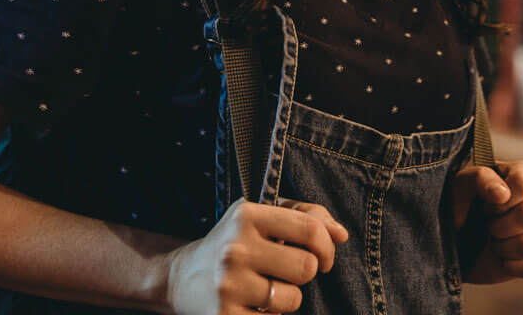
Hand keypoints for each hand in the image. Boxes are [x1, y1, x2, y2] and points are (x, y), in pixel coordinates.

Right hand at [167, 198, 348, 314]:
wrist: (180, 278)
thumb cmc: (233, 243)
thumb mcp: (261, 217)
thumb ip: (305, 216)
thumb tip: (342, 234)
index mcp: (247, 216)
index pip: (310, 228)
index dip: (327, 246)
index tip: (324, 256)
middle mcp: (235, 249)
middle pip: (307, 267)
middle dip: (305, 273)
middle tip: (289, 273)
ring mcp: (228, 285)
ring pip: (293, 299)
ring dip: (287, 298)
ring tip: (265, 289)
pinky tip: (253, 306)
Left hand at [451, 160, 522, 284]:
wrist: (459, 238)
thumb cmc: (461, 204)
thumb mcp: (460, 185)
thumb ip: (480, 178)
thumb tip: (502, 194)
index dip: (502, 198)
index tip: (486, 206)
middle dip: (499, 225)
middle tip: (487, 223)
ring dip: (502, 247)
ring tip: (494, 240)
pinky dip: (510, 266)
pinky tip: (502, 257)